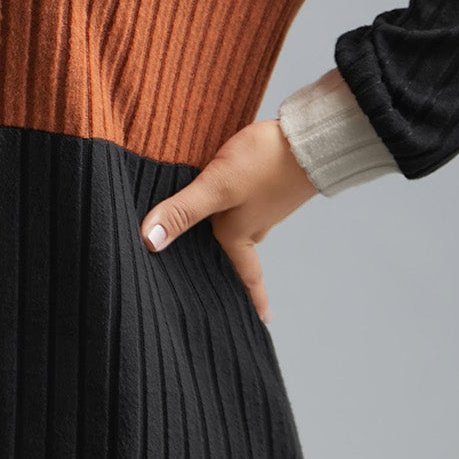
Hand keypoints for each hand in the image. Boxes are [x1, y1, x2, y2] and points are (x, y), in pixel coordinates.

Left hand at [138, 117, 320, 324]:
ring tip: (209, 239)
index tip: (260, 322)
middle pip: (238, 254)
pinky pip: (244, 203)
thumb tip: (150, 241)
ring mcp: (264, 203)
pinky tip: (221, 199)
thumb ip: (183, 210)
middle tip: (216, 284)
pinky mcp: (267, 183)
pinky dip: (231, 207)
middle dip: (229, 269)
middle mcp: (254, 224)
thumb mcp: (218, 187)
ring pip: (241, 226)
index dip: (250, 299)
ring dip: (228, 234)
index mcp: (240, 234)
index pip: (244, 276)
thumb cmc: (265, 164)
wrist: (308, 136)